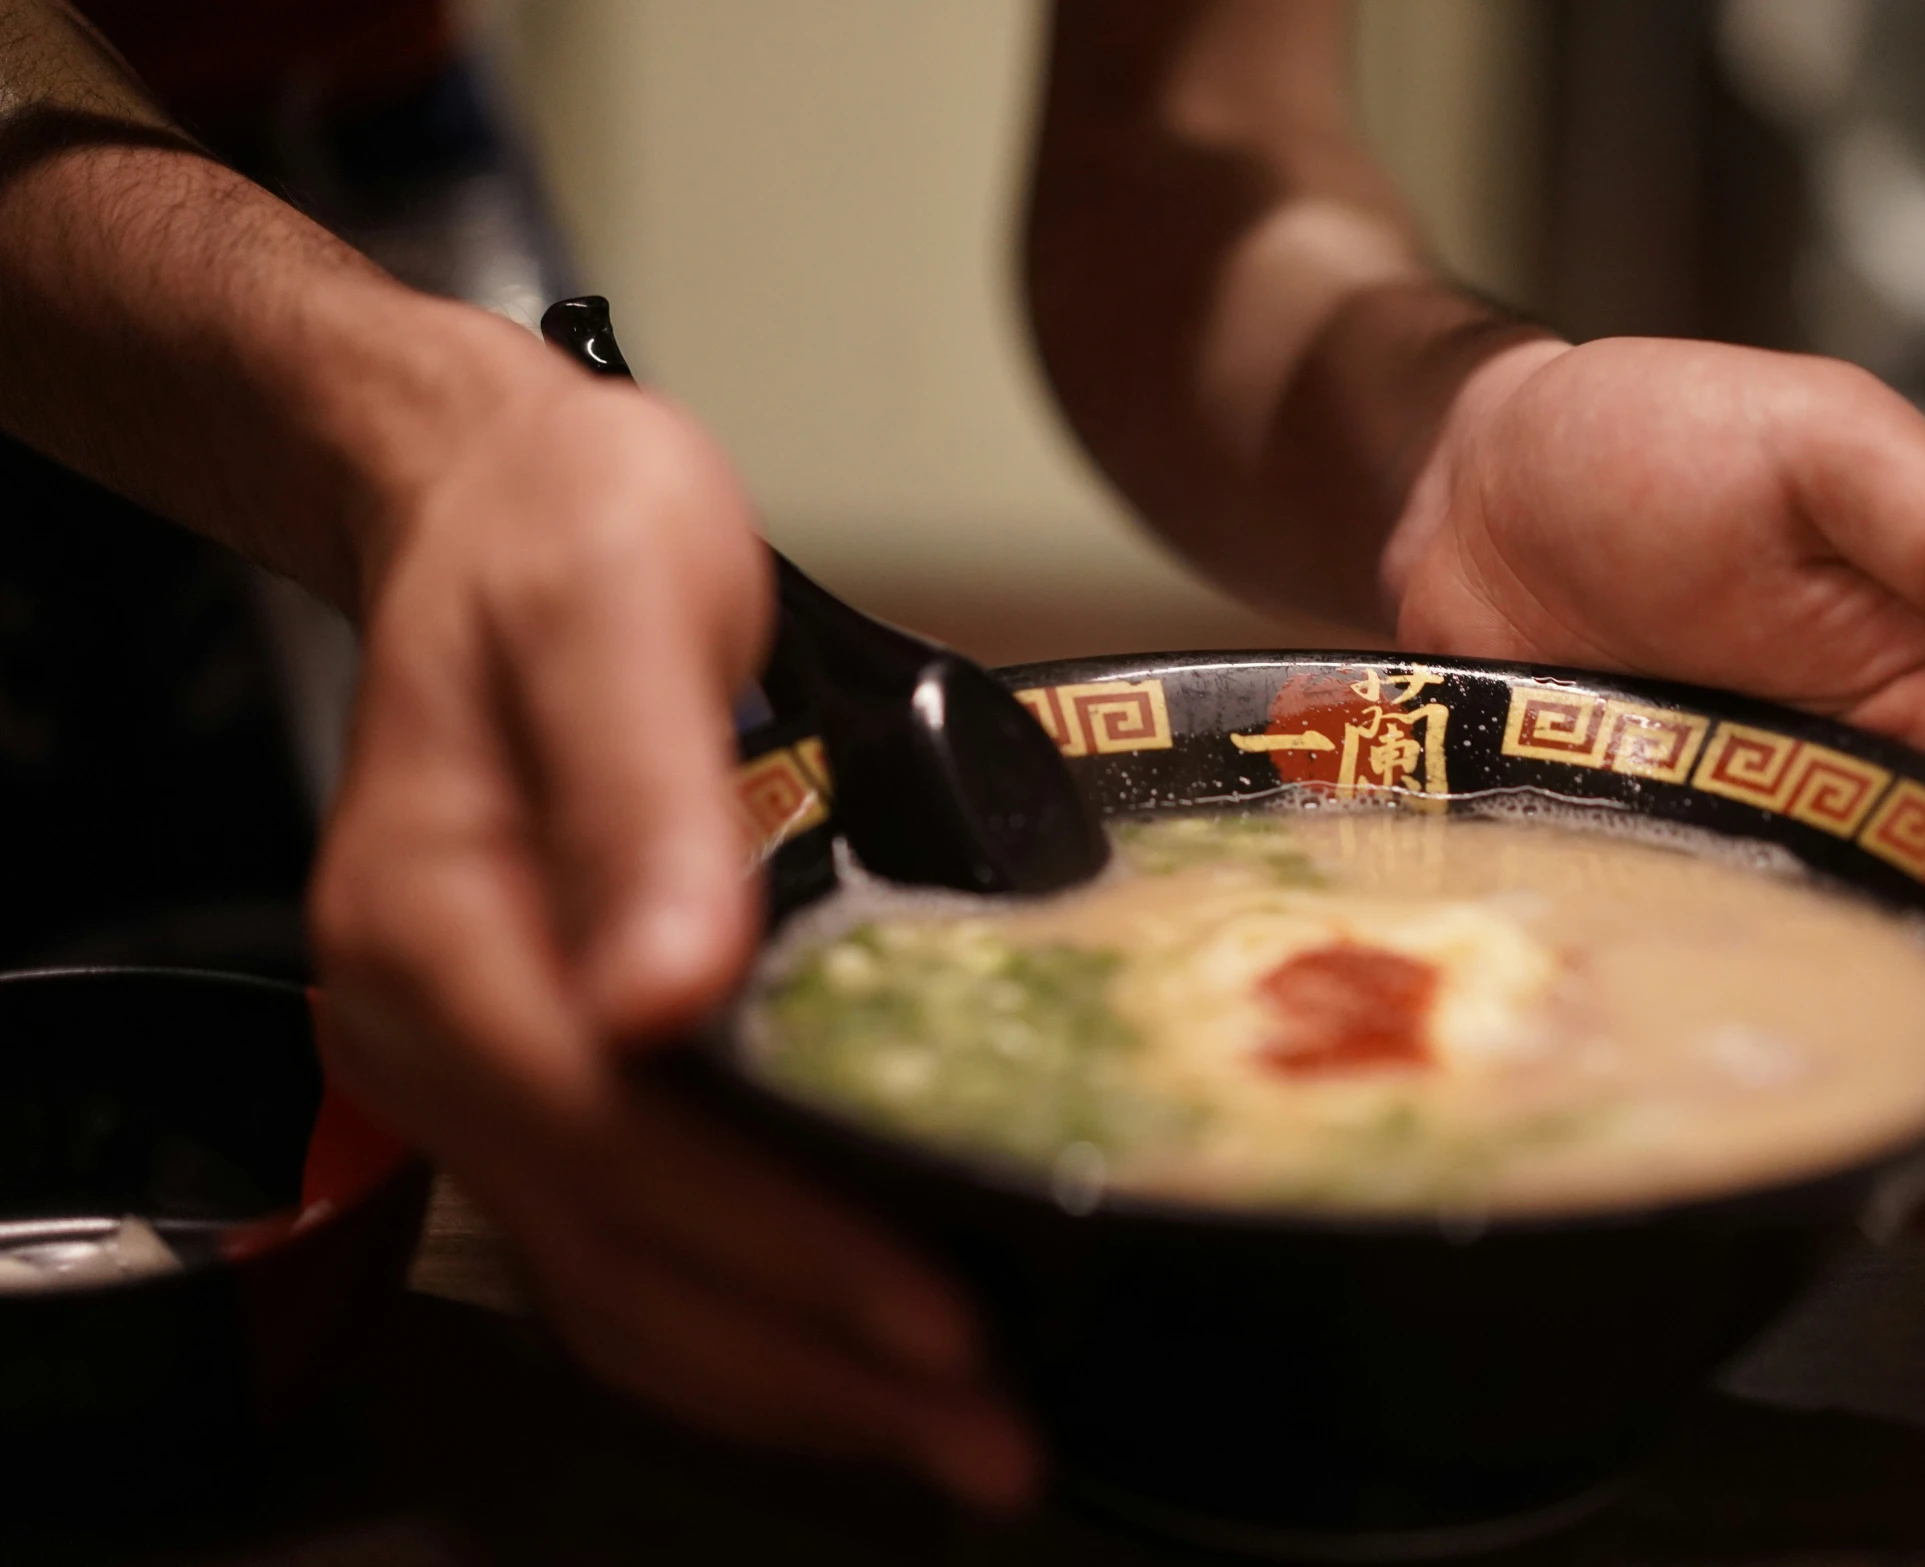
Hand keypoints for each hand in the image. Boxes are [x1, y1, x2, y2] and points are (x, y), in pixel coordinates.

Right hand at [307, 356, 1034, 1507]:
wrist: (498, 512)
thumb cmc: (566, 533)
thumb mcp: (614, 603)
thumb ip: (637, 785)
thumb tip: (666, 984)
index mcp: (437, 924)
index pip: (614, 1136)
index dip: (774, 1245)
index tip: (932, 1320)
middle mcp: (431, 1029)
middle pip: (615, 1254)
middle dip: (807, 1362)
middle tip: (987, 1442)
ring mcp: (473, 1066)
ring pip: (614, 1283)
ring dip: (782, 1377)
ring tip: (947, 1436)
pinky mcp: (532, 1072)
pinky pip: (619, 1245)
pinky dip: (735, 1320)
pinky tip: (842, 1349)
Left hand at [1384, 335, 1924, 1247]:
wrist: (1464, 475)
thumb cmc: (1654, 433)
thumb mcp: (1835, 448)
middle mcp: (1866, 783)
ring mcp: (1756, 840)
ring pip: (1860, 990)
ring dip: (1906, 1099)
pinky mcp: (1653, 870)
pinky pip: (1716, 981)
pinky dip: (1756, 1062)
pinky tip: (1773, 1136)